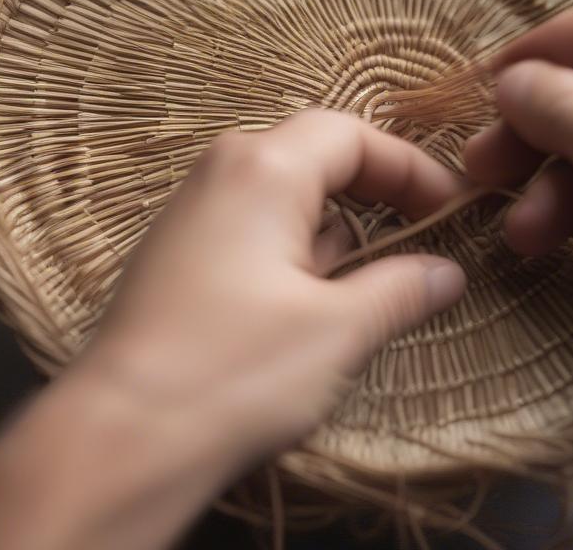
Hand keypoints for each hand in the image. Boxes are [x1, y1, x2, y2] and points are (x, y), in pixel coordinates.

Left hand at [84, 108, 466, 462]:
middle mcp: (222, 170)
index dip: (410, 167)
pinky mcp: (177, 250)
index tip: (452, 207)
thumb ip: (400, 289)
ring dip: (335, 225)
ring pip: (284, 192)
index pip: (353, 135)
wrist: (120, 437)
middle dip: (375, 192)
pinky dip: (295, 245)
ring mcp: (192, 208)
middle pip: (317, 155)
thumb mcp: (337, 330)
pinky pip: (252, 223)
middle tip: (422, 231)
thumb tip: (446, 273)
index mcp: (264, 168)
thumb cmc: (232, 372)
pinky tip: (310, 297)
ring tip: (369, 276)